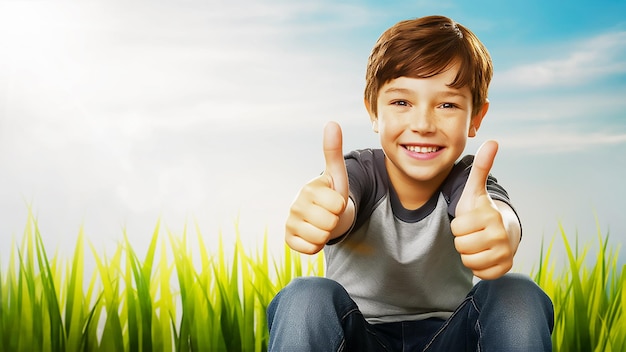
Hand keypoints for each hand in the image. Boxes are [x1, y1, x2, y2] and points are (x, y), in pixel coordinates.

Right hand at [285, 122, 348, 253]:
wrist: (323, 214)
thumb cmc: (331, 193)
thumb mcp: (337, 174)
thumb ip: (333, 151)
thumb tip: (332, 123)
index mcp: (308, 189)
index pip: (338, 205)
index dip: (341, 206)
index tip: (334, 201)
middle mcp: (295, 205)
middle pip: (330, 223)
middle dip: (334, 220)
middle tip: (329, 213)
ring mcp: (290, 223)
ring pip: (321, 237)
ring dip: (327, 233)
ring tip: (322, 223)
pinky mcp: (289, 239)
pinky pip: (311, 249)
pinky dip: (316, 246)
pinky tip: (314, 234)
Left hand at [451, 140, 514, 279]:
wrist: (503, 231)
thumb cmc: (482, 210)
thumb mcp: (476, 190)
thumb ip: (480, 167)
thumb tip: (492, 141)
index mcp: (489, 216)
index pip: (456, 228)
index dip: (458, 225)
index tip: (469, 219)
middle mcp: (500, 235)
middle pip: (460, 246)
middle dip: (463, 239)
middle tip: (473, 232)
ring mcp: (505, 253)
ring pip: (468, 260)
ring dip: (468, 253)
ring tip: (478, 242)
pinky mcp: (505, 268)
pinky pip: (480, 273)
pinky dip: (478, 266)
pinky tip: (484, 254)